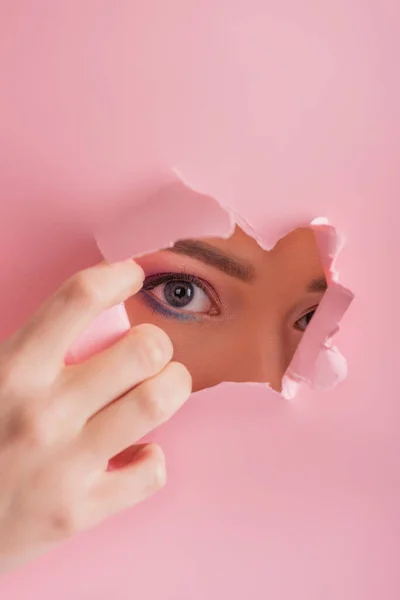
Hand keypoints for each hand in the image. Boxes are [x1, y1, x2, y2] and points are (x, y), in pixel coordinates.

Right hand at [0, 260, 191, 571]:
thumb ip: (30, 348)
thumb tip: (88, 314)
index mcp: (12, 369)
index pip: (80, 298)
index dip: (118, 276)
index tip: (130, 277)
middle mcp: (42, 412)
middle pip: (142, 350)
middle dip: (156, 343)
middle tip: (148, 352)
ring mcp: (62, 465)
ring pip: (156, 401)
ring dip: (170, 388)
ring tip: (158, 390)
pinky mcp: (78, 512)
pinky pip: (150, 472)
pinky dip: (152, 459)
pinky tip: (135, 452)